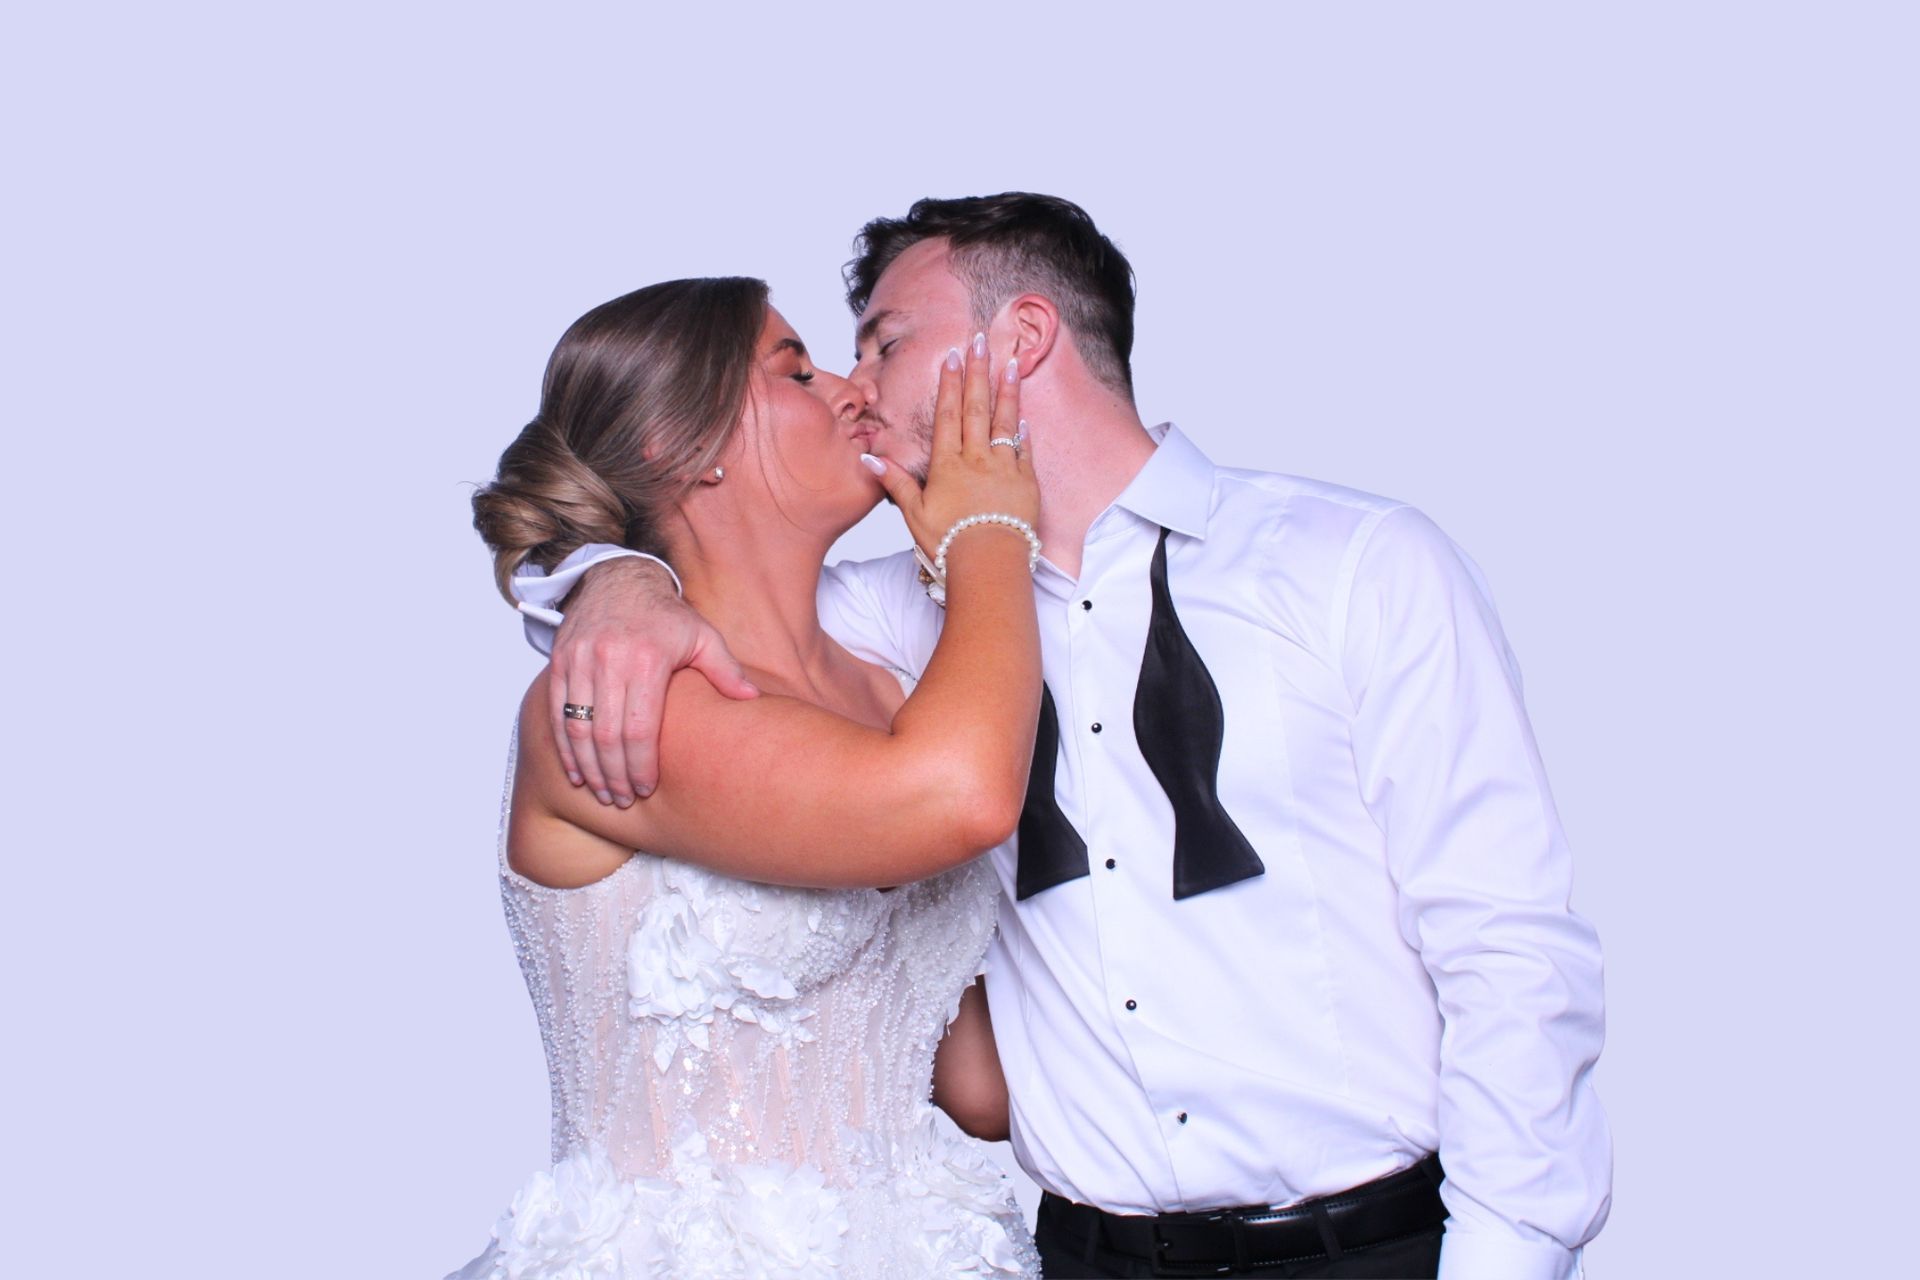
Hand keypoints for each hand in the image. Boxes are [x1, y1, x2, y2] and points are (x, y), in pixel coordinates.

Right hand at [549, 558, 757, 804]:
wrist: (620, 579)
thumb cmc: (666, 614)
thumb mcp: (703, 636)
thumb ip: (725, 670)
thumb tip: (752, 699)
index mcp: (647, 659)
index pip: (640, 728)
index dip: (641, 765)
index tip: (646, 789)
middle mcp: (608, 660)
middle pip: (607, 735)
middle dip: (615, 774)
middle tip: (624, 799)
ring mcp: (580, 660)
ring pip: (577, 727)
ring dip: (588, 767)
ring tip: (602, 793)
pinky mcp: (561, 661)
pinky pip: (557, 711)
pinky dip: (564, 746)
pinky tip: (576, 770)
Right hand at [865, 332, 1038, 554]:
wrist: (989, 562)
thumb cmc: (949, 543)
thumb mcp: (914, 513)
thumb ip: (895, 482)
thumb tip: (869, 457)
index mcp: (947, 464)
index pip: (947, 414)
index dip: (949, 383)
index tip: (952, 355)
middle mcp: (976, 459)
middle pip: (976, 408)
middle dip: (977, 372)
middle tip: (981, 341)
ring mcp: (1004, 468)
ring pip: (1005, 422)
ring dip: (1007, 390)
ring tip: (1011, 363)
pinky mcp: (1026, 483)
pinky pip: (1025, 451)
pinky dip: (1023, 432)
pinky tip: (1023, 416)